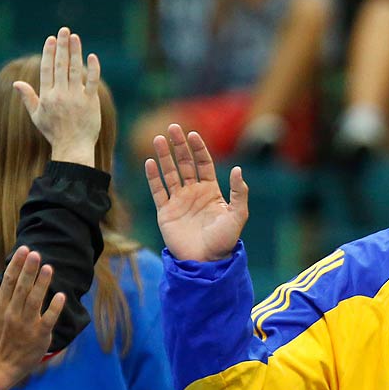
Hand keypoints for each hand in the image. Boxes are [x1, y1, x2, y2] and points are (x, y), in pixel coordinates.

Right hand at [0, 246, 65, 381]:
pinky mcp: (39, 336)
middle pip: (21, 289)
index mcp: (2, 305)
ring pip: (34, 301)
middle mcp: (13, 313)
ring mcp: (26, 325)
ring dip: (41, 284)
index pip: (8, 281)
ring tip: (48, 268)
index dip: (17, 265)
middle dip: (28, 271)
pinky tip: (61, 296)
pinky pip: (47, 320)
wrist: (2, 364)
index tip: (24, 249)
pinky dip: (54, 308)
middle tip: (36, 253)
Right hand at [14, 27, 101, 165]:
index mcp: (47, 96)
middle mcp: (60, 94)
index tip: (51, 39)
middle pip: (61, 65)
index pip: (47, 69)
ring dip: (75, 52)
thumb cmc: (54, 132)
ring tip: (75, 37)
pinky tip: (91, 56)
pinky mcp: (90, 101)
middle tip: (64, 30)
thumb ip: (28, 97)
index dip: (49, 53)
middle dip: (62, 46)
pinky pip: (92, 82)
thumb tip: (16, 83)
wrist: (73, 147)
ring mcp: (76, 97)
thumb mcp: (37, 116)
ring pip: (75, 70)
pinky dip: (93, 69)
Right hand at [145, 124, 248, 262]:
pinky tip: (150, 162)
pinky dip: (153, 177)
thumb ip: (239, 193)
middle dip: (179, 146)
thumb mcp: (238, 215)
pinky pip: (158, 190)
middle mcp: (194, 193)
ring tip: (159, 139)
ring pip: (169, 173)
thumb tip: (237, 169)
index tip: (192, 134)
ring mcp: (178, 201)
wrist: (205, 262)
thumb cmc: (224, 240)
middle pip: (185, 163)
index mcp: (211, 191)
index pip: (203, 164)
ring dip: (164, 156)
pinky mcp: (165, 212)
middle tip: (172, 127)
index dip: (198, 149)